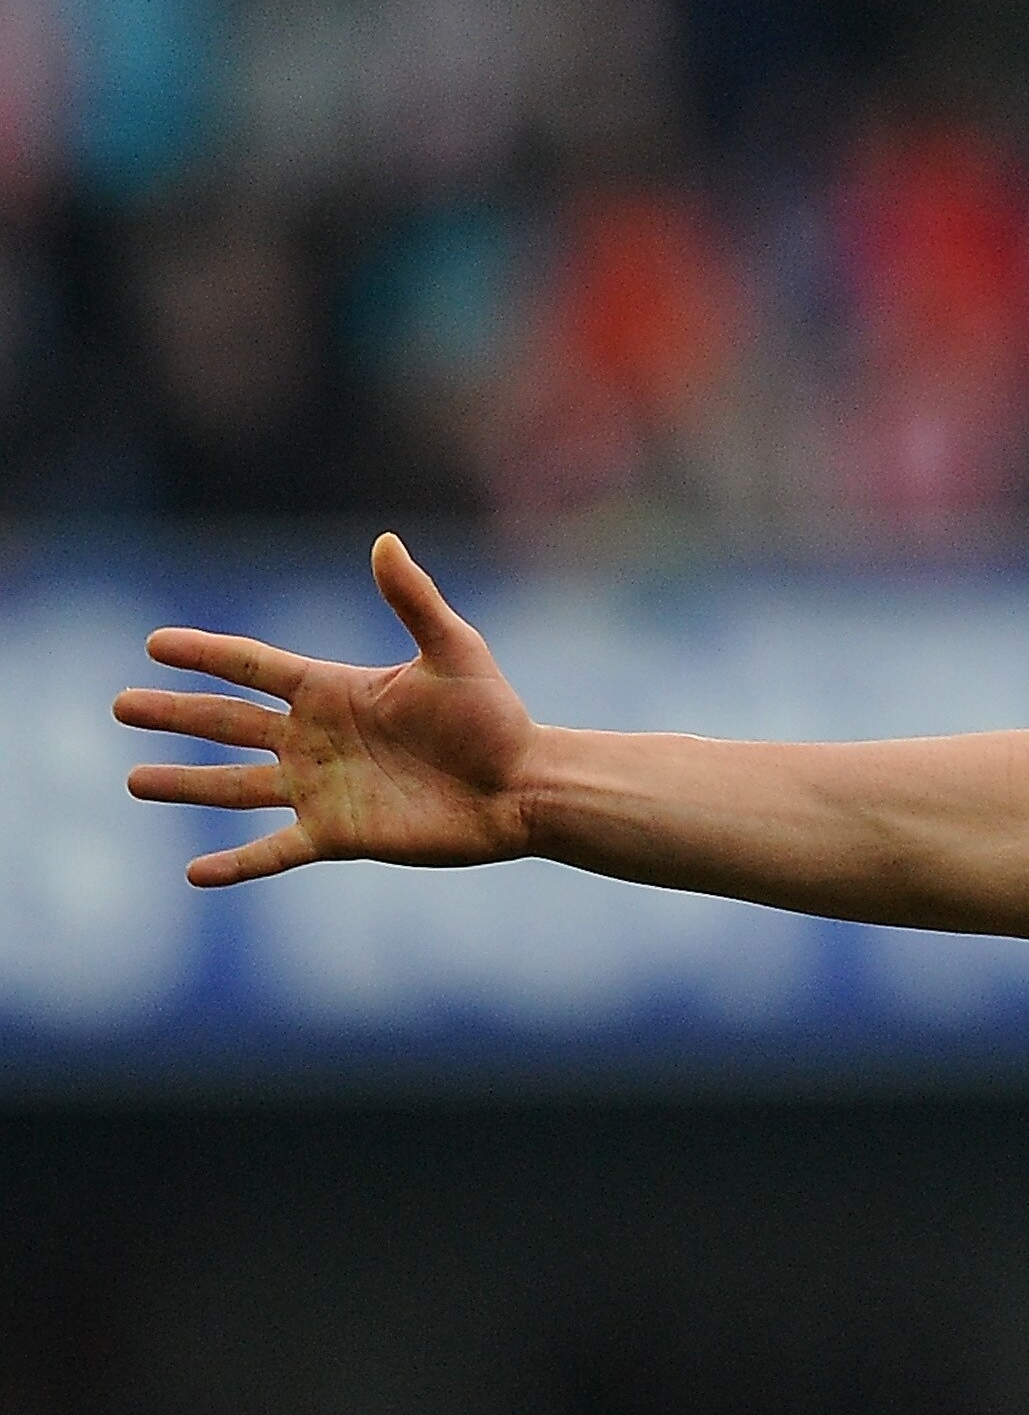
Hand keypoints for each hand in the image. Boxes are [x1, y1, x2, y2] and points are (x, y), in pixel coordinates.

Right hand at [114, 534, 539, 886]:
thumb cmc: (494, 718)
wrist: (523, 786)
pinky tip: (195, 873)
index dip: (205, 654)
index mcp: (333, 690)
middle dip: (175, 714)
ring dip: (184, 784)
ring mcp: (321, 789)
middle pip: (228, 723)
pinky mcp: (338, 834)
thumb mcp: (454, 651)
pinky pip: (275, 850)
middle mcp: (316, 739)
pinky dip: (237, 864)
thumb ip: (414, 600)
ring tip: (133, 781)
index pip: (253, 666)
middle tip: (119, 704)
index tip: (154, 644)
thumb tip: (383, 540)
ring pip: (234, 786)